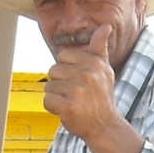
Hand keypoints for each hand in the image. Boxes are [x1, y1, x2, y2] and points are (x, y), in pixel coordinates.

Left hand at [43, 24, 145, 152]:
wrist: (105, 126)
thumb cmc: (101, 97)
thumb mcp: (104, 69)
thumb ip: (99, 47)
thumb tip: (105, 26)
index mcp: (94, 62)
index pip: (62, 55)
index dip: (67, 69)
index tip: (80, 80)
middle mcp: (87, 74)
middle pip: (53, 70)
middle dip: (61, 83)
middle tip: (77, 94)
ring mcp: (77, 91)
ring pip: (49, 86)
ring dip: (57, 96)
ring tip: (73, 103)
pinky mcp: (68, 107)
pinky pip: (47, 101)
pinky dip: (53, 108)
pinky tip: (67, 111)